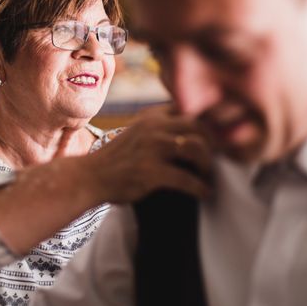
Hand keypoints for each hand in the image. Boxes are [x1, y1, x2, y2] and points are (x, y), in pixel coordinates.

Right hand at [82, 104, 211, 203]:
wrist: (91, 177)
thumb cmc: (116, 159)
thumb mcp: (136, 133)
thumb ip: (157, 128)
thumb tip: (189, 131)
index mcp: (151, 118)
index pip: (188, 112)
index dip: (205, 124)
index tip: (213, 139)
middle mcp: (153, 129)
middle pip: (198, 128)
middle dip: (212, 144)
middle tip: (216, 159)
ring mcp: (152, 150)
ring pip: (196, 149)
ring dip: (207, 164)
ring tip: (207, 175)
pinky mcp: (151, 172)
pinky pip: (187, 179)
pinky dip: (200, 188)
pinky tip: (204, 193)